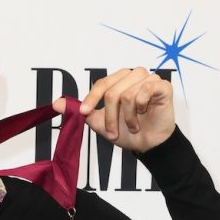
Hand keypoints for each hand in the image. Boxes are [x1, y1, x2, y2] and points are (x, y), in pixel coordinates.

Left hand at [54, 67, 174, 153]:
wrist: (149, 144)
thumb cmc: (128, 132)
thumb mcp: (100, 123)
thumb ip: (83, 112)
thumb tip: (57, 104)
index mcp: (119, 80)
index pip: (101, 84)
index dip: (92, 98)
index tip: (85, 112)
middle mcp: (133, 75)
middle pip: (112, 91)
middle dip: (110, 117)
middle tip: (113, 132)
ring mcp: (149, 79)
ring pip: (127, 95)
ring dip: (127, 118)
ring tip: (133, 126)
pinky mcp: (162, 86)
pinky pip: (145, 92)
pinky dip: (141, 108)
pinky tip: (145, 114)